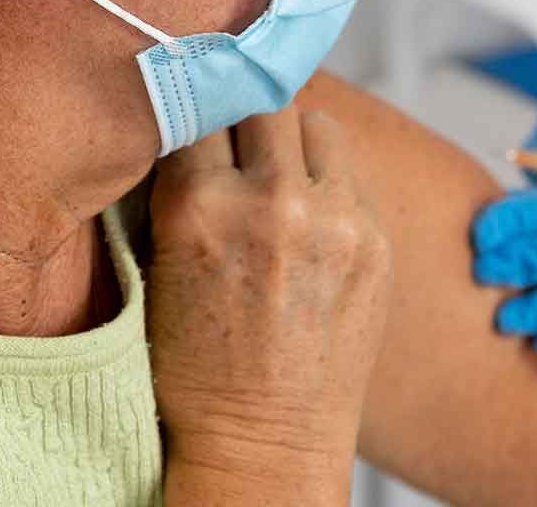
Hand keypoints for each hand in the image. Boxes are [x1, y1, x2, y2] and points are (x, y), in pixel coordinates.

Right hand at [147, 107, 392, 502]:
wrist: (265, 438)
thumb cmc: (197, 364)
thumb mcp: (159, 265)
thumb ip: (180, 187)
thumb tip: (194, 111)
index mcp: (199, 206)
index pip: (199, 100)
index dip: (195, 102)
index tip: (195, 100)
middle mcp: (272, 201)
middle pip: (262, 97)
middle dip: (246, 114)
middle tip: (237, 141)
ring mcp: (335, 218)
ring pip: (315, 122)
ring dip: (293, 137)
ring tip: (277, 174)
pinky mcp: (376, 238)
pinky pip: (349, 171)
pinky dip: (329, 180)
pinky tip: (310, 215)